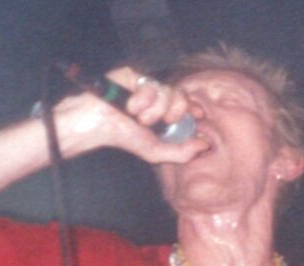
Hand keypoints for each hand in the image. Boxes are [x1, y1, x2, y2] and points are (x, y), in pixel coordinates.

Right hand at [51, 66, 208, 163]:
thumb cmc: (124, 137)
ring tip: (139, 118)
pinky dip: (143, 99)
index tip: (198, 115)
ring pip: (167, 90)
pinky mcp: (134, 75)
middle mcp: (157, 96)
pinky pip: (150, 83)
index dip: (194, 107)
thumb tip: (205, 145)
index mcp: (164, 111)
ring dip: (155, 109)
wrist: (98, 125)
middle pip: (181, 95)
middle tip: (161, 121)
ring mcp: (146, 84)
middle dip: (174, 111)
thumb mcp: (156, 151)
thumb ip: (182, 152)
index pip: (186, 103)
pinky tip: (131, 107)